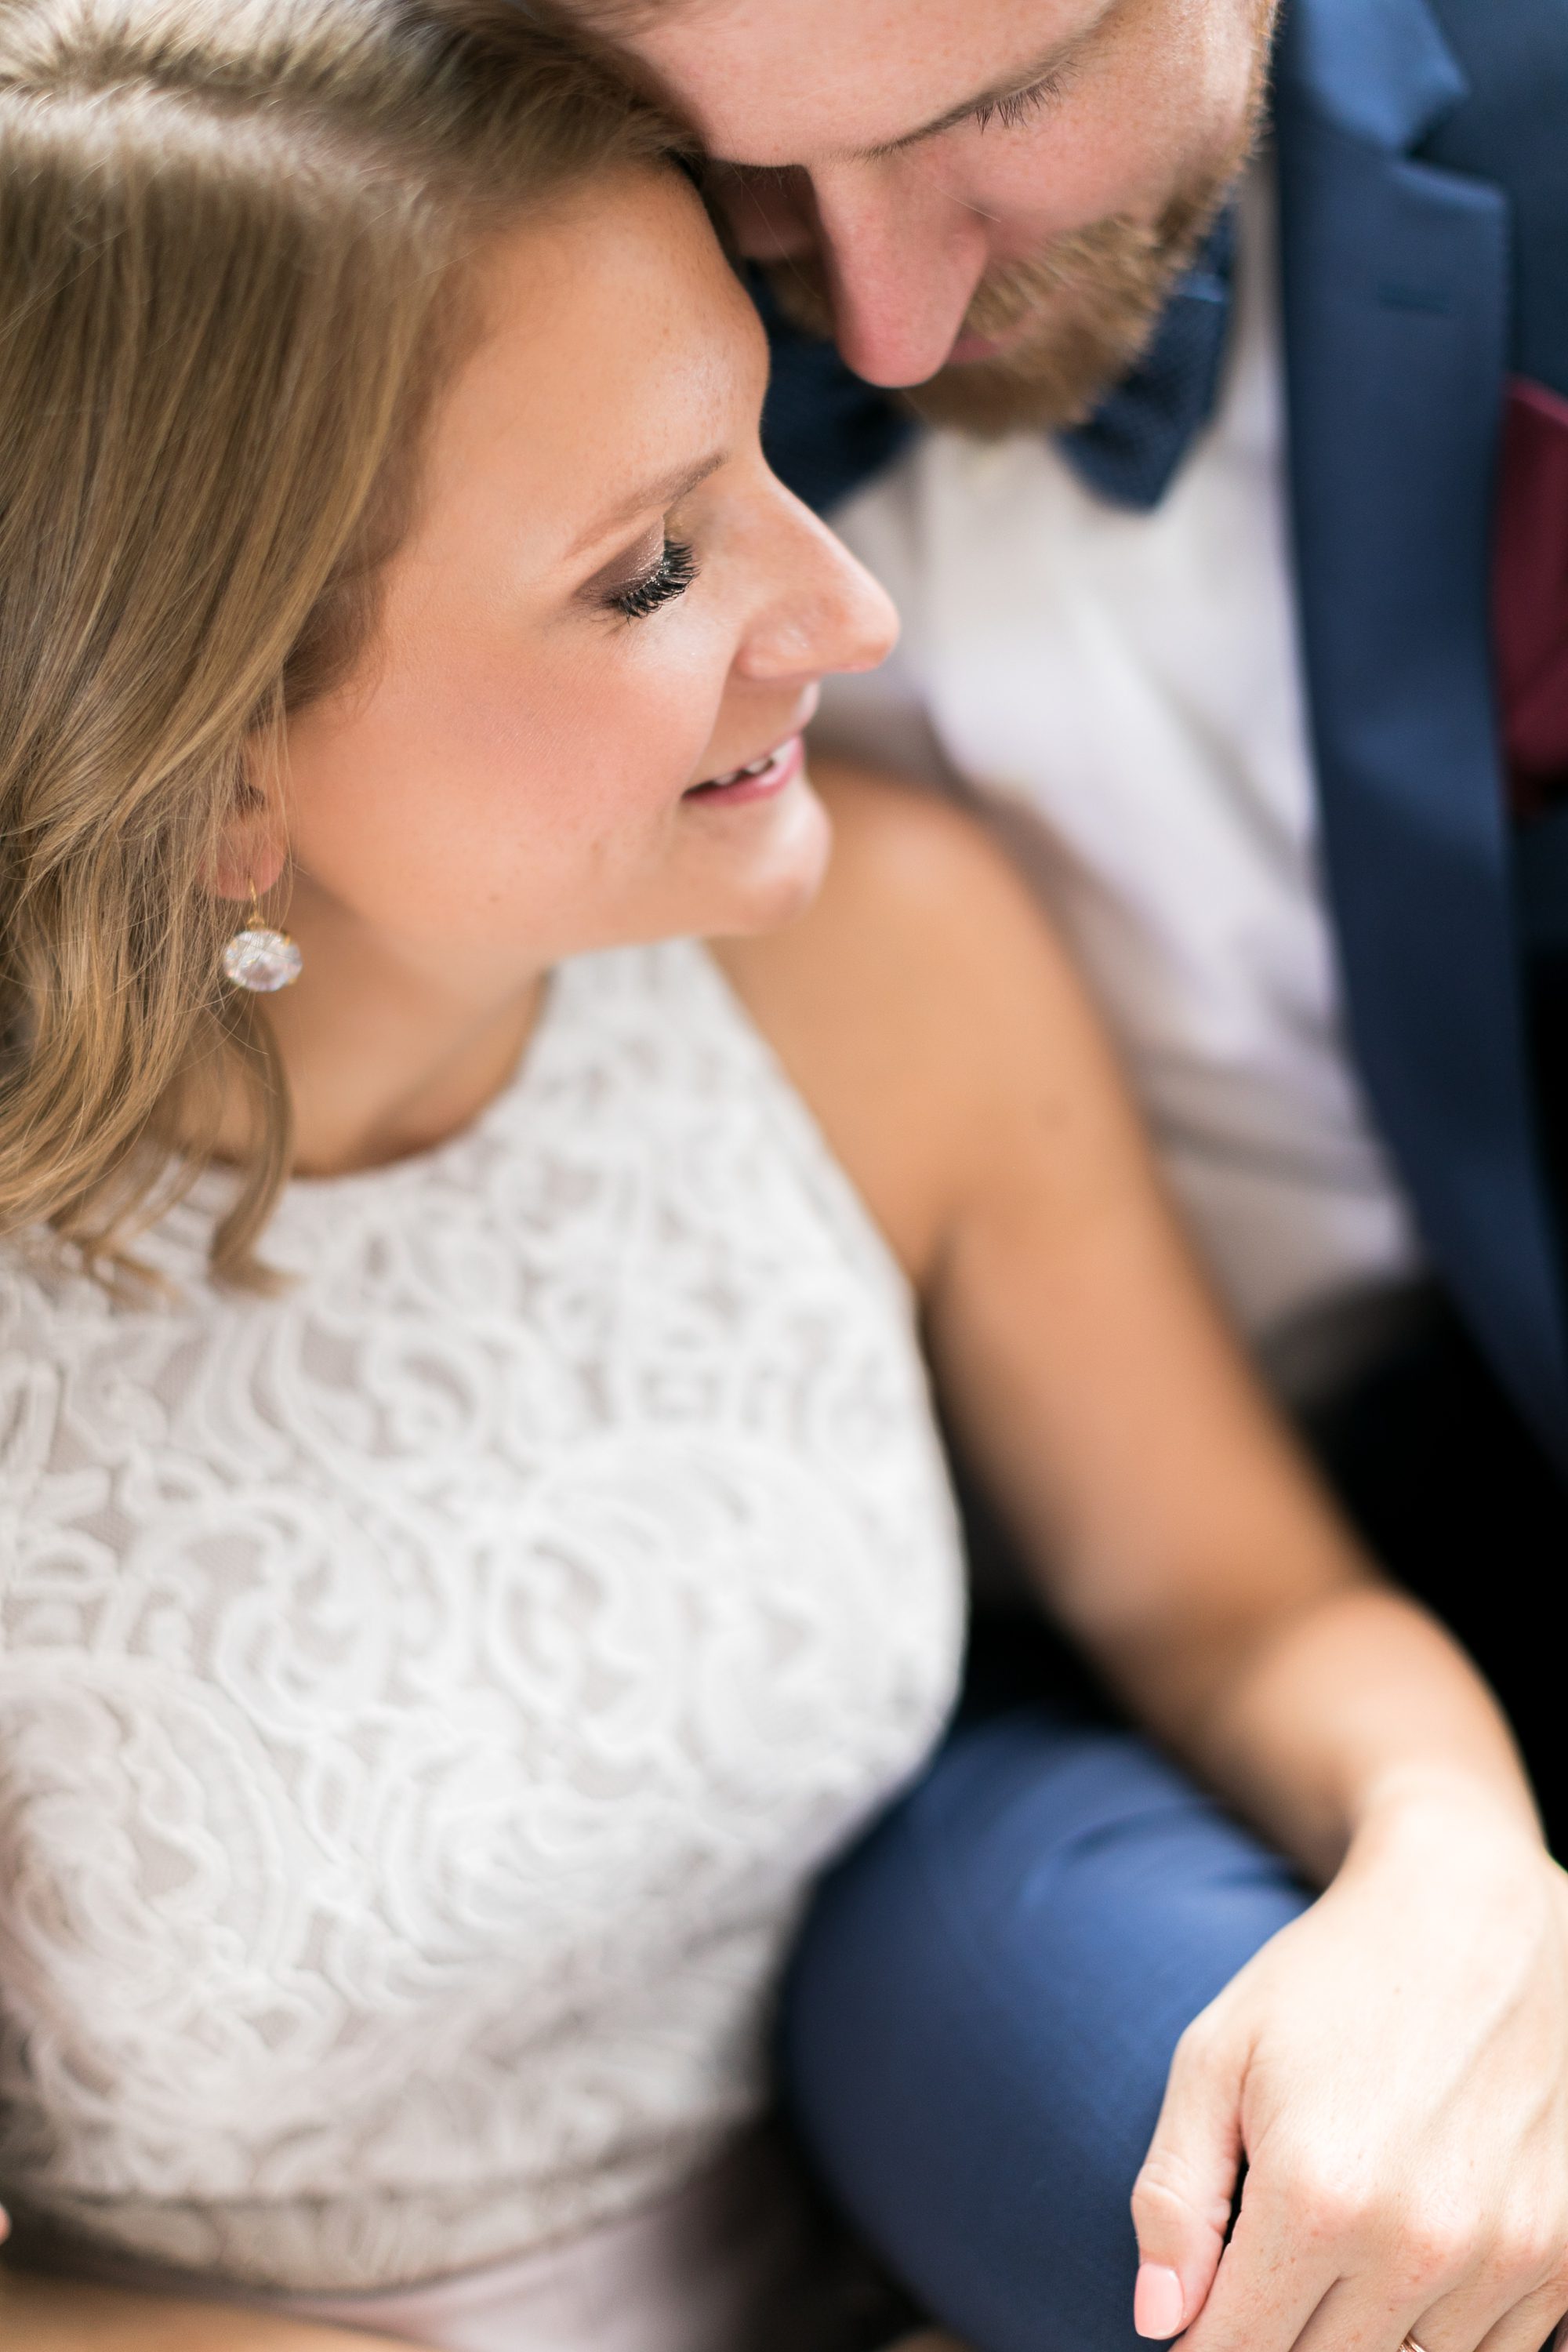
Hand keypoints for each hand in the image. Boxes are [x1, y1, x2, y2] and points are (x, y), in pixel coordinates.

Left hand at [1131, 1785, 1567, 2351]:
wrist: (1474, 1908)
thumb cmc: (1328, 1978)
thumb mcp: (1216, 2056)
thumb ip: (1175, 2197)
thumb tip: (1160, 2322)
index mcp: (1315, 2197)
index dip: (1204, 2344)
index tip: (1201, 2317)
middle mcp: (1420, 2244)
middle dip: (1281, 2339)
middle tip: (1272, 2274)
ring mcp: (1509, 2255)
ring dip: (1370, 2335)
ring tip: (1349, 2243)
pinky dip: (1450, 2327)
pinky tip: (1421, 2252)